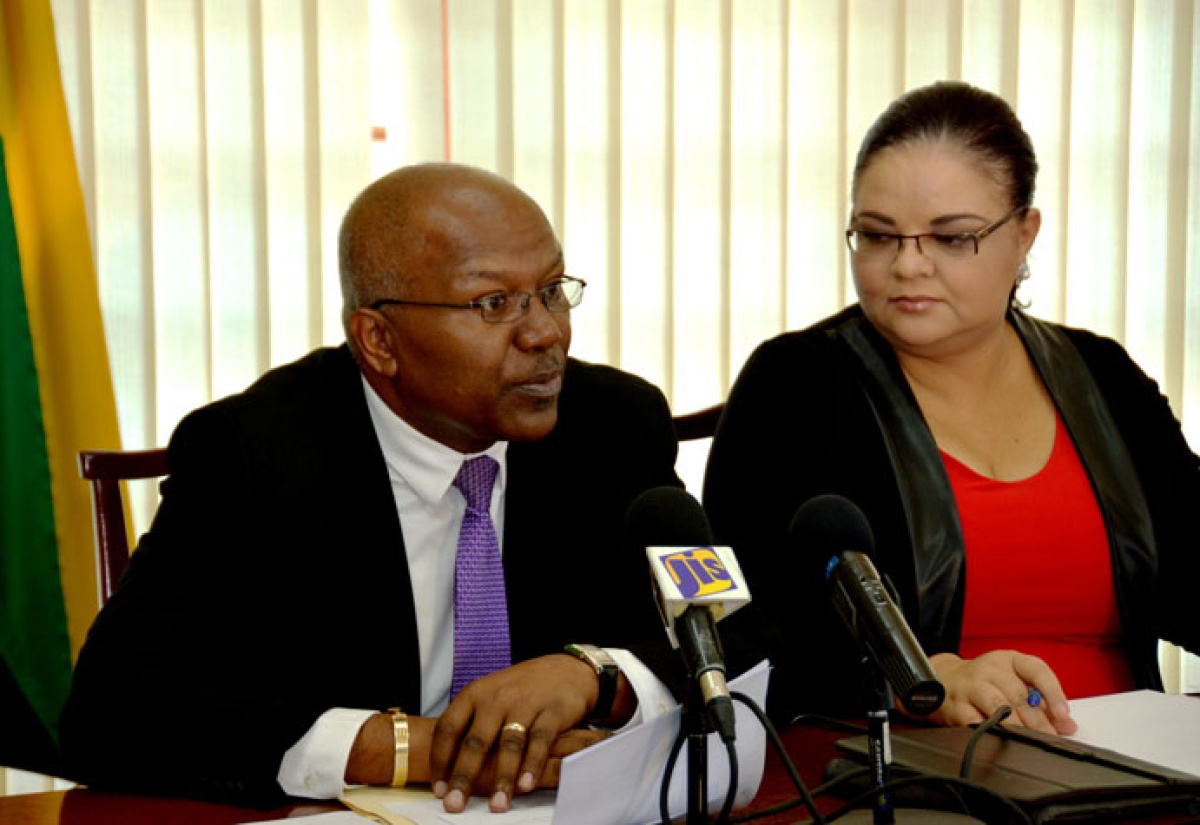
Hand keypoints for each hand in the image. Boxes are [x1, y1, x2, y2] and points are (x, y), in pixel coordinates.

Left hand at [430, 654, 600, 812]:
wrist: (565, 670)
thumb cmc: (520, 690)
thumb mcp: (489, 697)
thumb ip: (470, 724)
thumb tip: (447, 767)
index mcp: (474, 694)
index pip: (448, 728)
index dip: (440, 760)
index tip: (439, 789)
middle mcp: (496, 698)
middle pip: (475, 741)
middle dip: (464, 777)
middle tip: (455, 804)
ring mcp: (524, 703)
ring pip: (508, 745)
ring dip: (501, 777)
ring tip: (496, 804)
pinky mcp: (552, 711)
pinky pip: (540, 741)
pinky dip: (532, 765)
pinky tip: (526, 785)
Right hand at [925, 650, 1076, 735]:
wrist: (941, 678)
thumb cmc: (983, 681)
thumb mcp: (1012, 681)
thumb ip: (1041, 702)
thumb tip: (1066, 724)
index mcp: (1008, 660)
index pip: (1036, 670)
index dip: (1053, 692)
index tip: (1062, 714)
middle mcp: (989, 669)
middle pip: (1019, 694)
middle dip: (1038, 721)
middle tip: (1050, 737)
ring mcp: (970, 685)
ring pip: (998, 706)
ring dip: (1016, 726)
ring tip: (1028, 740)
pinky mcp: (955, 705)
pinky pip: (974, 720)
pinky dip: (989, 731)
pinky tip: (999, 740)